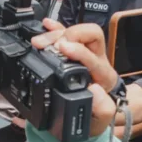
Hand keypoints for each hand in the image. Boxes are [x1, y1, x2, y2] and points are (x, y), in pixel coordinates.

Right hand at [31, 19, 117, 136]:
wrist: (94, 110)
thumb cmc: (96, 113)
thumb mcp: (102, 118)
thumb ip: (102, 108)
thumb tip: (93, 89)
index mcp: (103, 76)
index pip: (94, 57)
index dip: (79, 51)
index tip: (63, 49)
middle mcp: (95, 59)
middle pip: (91, 33)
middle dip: (69, 35)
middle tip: (53, 46)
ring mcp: (84, 51)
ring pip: (76, 31)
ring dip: (56, 33)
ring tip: (39, 42)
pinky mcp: (72, 48)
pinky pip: (65, 32)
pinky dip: (55, 27)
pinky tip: (46, 24)